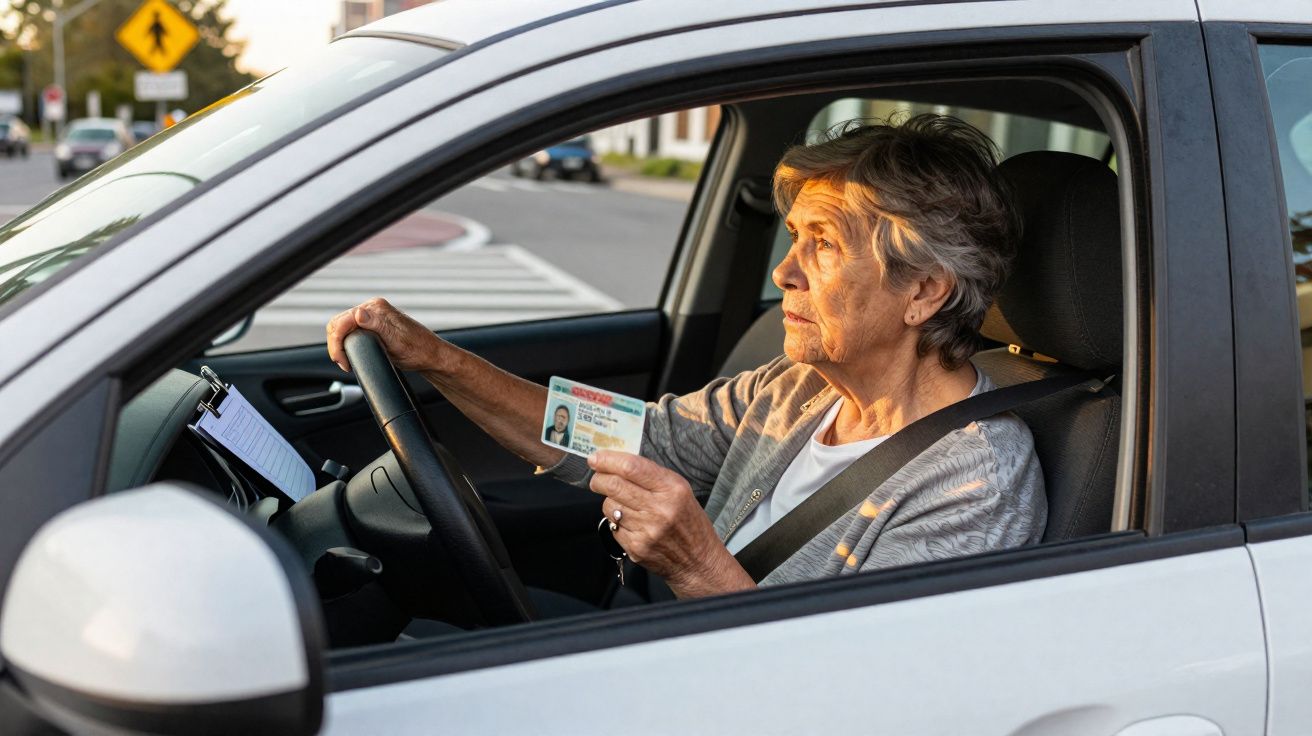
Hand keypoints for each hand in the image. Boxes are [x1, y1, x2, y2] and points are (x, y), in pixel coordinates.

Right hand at [326, 297, 443, 372]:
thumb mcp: (396, 340)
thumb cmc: (418, 349)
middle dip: (336, 344)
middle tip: (343, 363)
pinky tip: (351, 355)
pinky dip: (346, 343)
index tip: (342, 360)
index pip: (343, 320)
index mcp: (377, 308)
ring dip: (339, 344)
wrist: (430, 355)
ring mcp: (372, 317)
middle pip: (339, 323)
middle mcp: (373, 309)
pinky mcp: (373, 326)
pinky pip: (351, 331)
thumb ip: (377, 325)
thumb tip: (359, 313)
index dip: (337, 342)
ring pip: (342, 327)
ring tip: (346, 361)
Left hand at [588, 450, 754, 598]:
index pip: (631, 468)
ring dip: (610, 501)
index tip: (596, 458)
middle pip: (614, 485)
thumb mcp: (681, 490)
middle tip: (597, 478)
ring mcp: (646, 530)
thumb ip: (651, 475)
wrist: (698, 561)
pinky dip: (617, 522)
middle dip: (599, 479)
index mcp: (672, 489)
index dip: (608, 460)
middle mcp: (659, 509)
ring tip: (624, 504)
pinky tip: (631, 523)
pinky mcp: (636, 548)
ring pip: (609, 506)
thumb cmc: (689, 522)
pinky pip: (612, 526)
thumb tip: (617, 463)